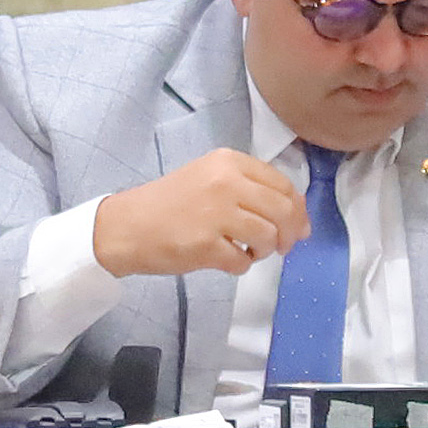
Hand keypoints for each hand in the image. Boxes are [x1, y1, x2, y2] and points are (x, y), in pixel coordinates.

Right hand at [92, 147, 309, 278]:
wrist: (127, 226)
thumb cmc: (170, 204)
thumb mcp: (210, 179)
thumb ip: (253, 192)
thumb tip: (300, 223)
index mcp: (229, 162)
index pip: (283, 184)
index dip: (297, 210)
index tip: (295, 227)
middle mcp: (226, 182)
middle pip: (283, 210)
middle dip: (288, 234)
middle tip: (279, 247)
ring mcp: (216, 214)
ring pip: (268, 236)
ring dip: (263, 251)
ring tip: (246, 251)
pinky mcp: (206, 245)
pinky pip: (243, 261)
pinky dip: (240, 265)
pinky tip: (225, 259)